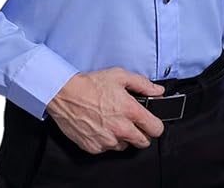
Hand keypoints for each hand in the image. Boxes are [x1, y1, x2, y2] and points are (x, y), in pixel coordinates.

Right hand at [46, 67, 165, 153]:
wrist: (65, 94)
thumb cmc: (90, 84)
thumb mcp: (119, 75)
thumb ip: (142, 84)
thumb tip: (158, 91)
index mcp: (129, 110)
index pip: (156, 128)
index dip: (155, 124)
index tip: (151, 122)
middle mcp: (120, 128)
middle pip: (143, 142)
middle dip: (141, 133)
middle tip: (131, 122)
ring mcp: (107, 140)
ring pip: (125, 146)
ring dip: (122, 137)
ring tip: (112, 121)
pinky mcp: (95, 147)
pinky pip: (107, 148)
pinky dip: (106, 139)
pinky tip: (100, 126)